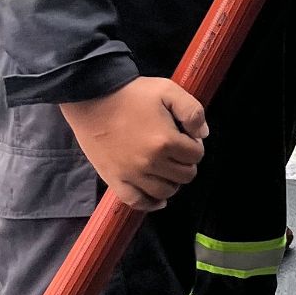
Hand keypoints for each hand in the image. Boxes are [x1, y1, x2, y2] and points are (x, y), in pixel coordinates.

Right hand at [60, 78, 208, 210]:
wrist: (92, 98)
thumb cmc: (131, 93)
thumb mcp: (168, 90)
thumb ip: (192, 111)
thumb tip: (203, 135)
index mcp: (166, 141)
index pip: (196, 155)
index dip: (194, 146)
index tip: (186, 138)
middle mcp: (150, 163)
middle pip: (185, 175)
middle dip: (186, 163)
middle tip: (176, 151)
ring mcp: (131, 174)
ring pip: (165, 192)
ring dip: (172, 181)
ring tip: (167, 168)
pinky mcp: (114, 179)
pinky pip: (136, 202)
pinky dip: (150, 203)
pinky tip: (158, 198)